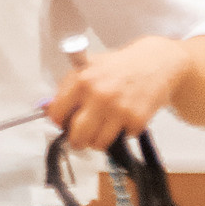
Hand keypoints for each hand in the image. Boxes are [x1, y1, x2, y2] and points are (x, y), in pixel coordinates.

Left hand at [47, 38, 191, 152]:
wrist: (158, 62)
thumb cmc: (122, 65)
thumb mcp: (91, 67)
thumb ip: (68, 88)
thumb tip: (45, 109)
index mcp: (82, 79)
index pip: (57, 113)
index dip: (59, 122)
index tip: (64, 124)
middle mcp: (98, 94)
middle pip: (77, 135)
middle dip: (78, 141)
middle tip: (81, 139)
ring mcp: (118, 108)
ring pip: (98, 143)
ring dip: (99, 141)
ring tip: (105, 128)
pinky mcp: (136, 119)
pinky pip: (122, 139)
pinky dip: (123, 132)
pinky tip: (126, 117)